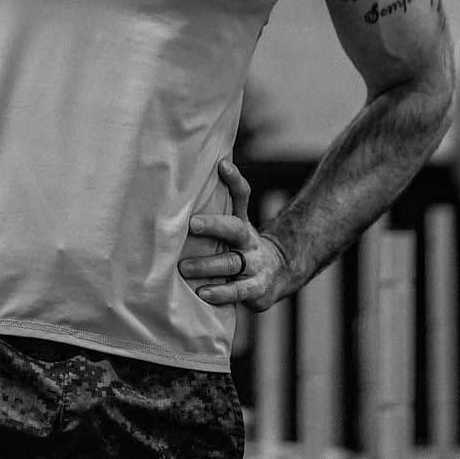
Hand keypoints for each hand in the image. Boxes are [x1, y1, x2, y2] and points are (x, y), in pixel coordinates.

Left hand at [178, 159, 286, 312]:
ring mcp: (255, 265)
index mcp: (242, 222)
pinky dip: (220, 293)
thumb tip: (182, 185)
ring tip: (184, 267)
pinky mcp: (257, 289)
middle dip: (214, 225)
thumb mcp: (232, 227)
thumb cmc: (240, 247)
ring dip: (207, 265)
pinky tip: (202, 293)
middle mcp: (249, 241)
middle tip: (191, 224)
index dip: (234, 179)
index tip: (222, 165)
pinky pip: (238, 291)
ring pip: (231, 262)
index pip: (241, 195)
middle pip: (234, 228)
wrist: (277, 273)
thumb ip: (213, 211)